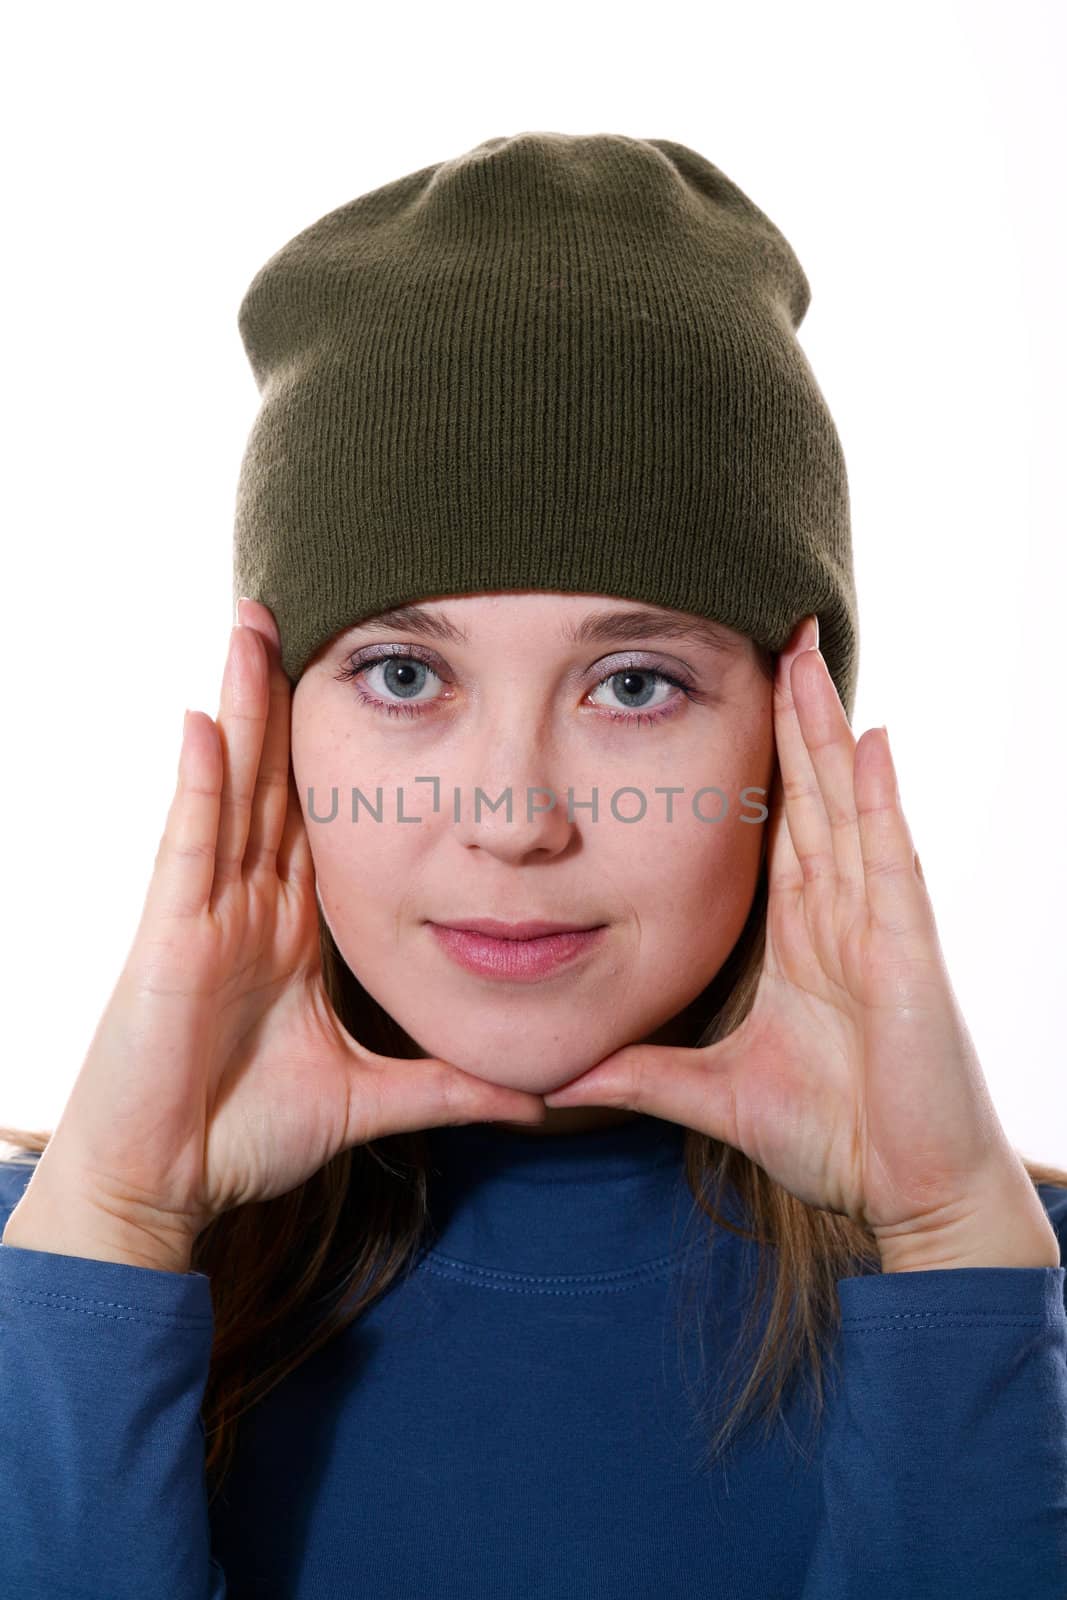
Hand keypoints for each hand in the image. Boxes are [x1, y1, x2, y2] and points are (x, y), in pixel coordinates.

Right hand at [30, 599, 545, 1262]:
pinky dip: (199, 782)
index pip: (318, 820)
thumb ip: (448, 1088)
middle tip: (297, 613)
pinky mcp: (174, 935)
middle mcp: (250, 904)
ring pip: (232, 791)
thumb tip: (537, 1098)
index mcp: (291, 929)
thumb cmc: (246, 1136)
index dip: (334, 752)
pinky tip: (206, 719)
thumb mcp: (370, 1099)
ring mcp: (208, 912)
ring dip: (243, 708)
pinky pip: (190, 845)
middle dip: (284, 700)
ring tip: (254, 627)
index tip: (362, 686)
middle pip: (274, 783)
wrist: (169, 1186)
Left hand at [545, 615, 1048, 1261]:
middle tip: (776, 636)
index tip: (738, 697)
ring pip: (845, 806)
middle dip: (792, 716)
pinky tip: (869, 739)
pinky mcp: (906, 949)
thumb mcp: (714, 1094)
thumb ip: (643, 1075)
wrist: (907, 1193)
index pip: (775, 826)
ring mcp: (876, 925)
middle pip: (810, 794)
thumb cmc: (833, 1138)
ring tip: (808, 655)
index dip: (760, 760)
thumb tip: (562, 1077)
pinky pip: (890, 859)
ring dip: (825, 730)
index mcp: (800, 937)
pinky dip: (879, 798)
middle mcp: (840, 916)